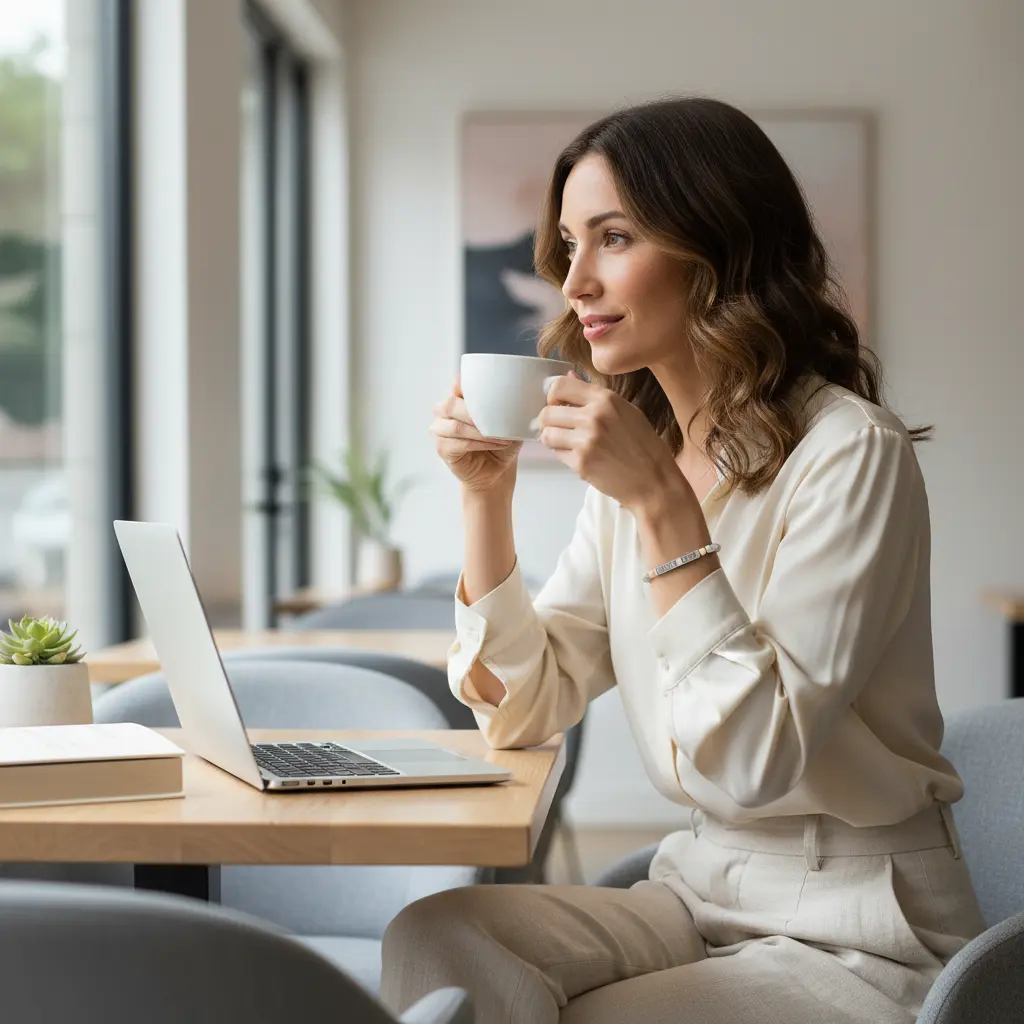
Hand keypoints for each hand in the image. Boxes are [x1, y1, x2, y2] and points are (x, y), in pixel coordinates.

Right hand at [430, 378, 520, 492]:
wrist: (497, 470)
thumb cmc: (500, 443)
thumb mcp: (506, 422)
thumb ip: (503, 407)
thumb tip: (514, 397)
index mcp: (458, 399)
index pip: (457, 385)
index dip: (465, 384)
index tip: (486, 389)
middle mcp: (444, 412)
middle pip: (451, 405)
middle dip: (475, 413)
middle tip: (498, 420)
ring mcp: (439, 430)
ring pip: (455, 426)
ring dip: (480, 432)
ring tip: (501, 437)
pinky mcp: (442, 448)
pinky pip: (458, 444)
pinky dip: (478, 444)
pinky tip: (494, 445)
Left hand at [535, 373, 685, 508]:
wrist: (654, 480)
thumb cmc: (643, 446)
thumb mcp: (625, 411)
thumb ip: (595, 395)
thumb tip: (568, 376)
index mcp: (606, 399)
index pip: (560, 386)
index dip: (552, 396)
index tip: (557, 404)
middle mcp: (594, 416)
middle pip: (547, 412)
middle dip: (549, 421)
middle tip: (559, 428)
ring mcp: (586, 440)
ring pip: (547, 434)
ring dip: (553, 439)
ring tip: (567, 444)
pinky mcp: (581, 463)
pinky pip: (557, 454)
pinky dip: (563, 456)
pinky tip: (579, 457)